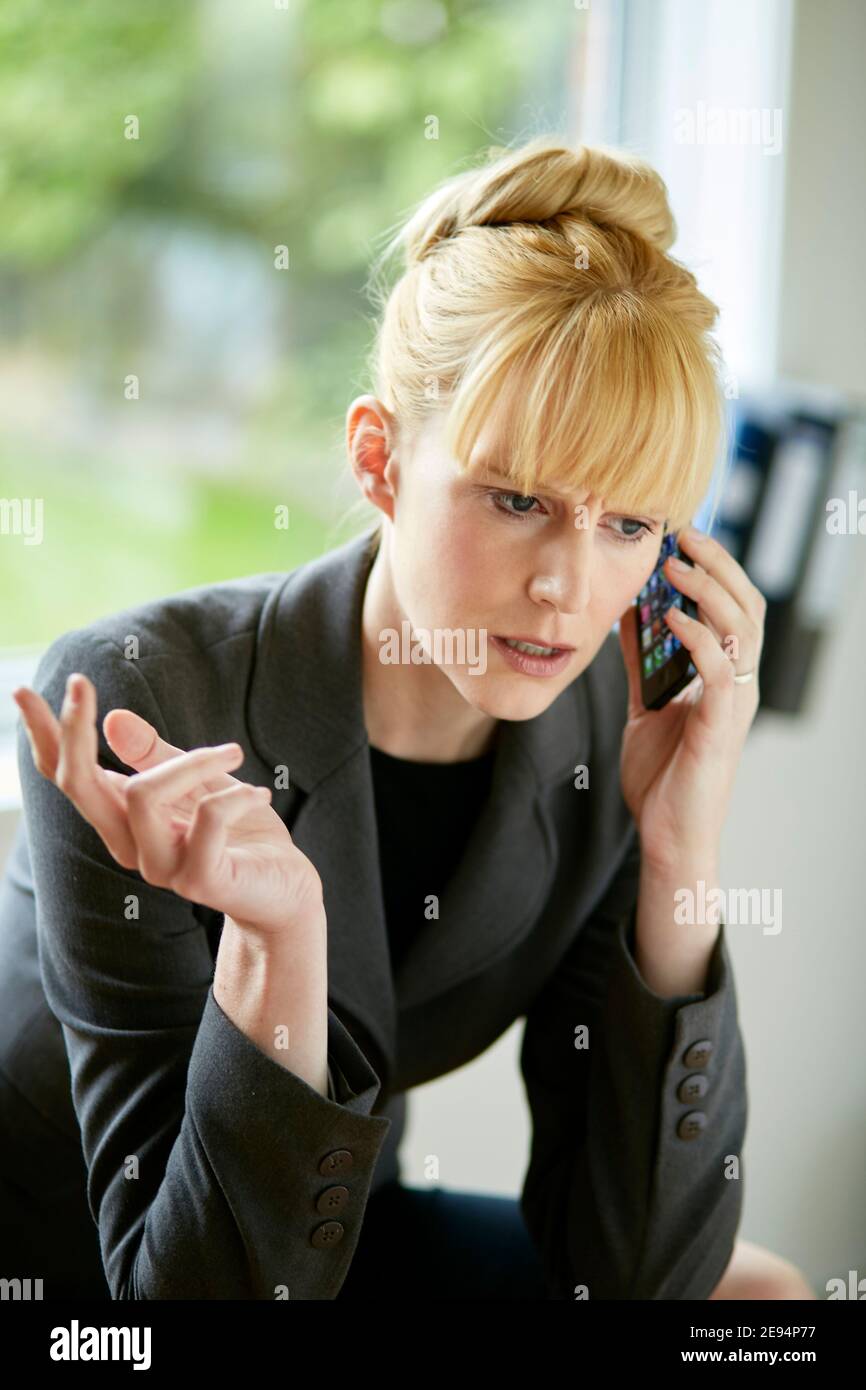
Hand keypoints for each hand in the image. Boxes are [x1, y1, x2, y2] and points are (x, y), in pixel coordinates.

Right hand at [13, 672, 324, 937]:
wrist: (284, 890)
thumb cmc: (241, 832)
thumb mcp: (200, 780)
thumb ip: (158, 755)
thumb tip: (113, 719)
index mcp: (122, 819)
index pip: (67, 777)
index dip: (43, 736)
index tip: (23, 690)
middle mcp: (129, 845)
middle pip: (79, 784)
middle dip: (73, 730)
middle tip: (80, 683)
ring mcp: (160, 867)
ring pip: (143, 794)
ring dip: (193, 761)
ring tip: (234, 754)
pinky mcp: (200, 880)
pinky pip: (207, 818)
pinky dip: (235, 796)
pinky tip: (258, 795)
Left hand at [616, 525, 765, 870]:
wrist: (667, 835)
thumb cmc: (662, 776)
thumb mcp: (645, 705)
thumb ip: (641, 664)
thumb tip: (626, 616)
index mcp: (724, 676)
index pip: (733, 607)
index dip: (714, 569)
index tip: (681, 537)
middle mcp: (738, 684)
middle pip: (747, 607)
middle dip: (718, 565)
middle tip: (685, 534)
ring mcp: (734, 704)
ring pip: (742, 630)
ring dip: (709, 591)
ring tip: (675, 565)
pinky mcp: (721, 728)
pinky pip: (720, 671)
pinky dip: (699, 638)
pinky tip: (670, 615)